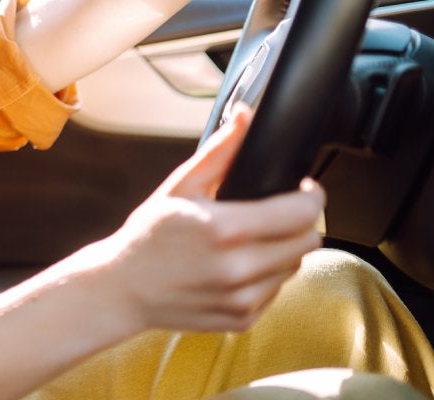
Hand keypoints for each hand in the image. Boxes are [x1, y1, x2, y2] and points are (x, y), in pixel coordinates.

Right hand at [94, 106, 324, 332]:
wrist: (122, 289)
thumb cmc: (147, 236)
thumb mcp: (179, 187)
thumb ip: (219, 152)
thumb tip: (245, 116)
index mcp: (225, 229)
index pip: (303, 213)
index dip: (311, 195)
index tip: (302, 188)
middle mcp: (239, 269)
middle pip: (308, 241)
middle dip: (300, 221)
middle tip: (278, 211)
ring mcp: (243, 298)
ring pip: (295, 266)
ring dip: (283, 249)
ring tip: (252, 239)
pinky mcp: (243, 319)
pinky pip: (276, 290)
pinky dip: (266, 276)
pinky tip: (238, 265)